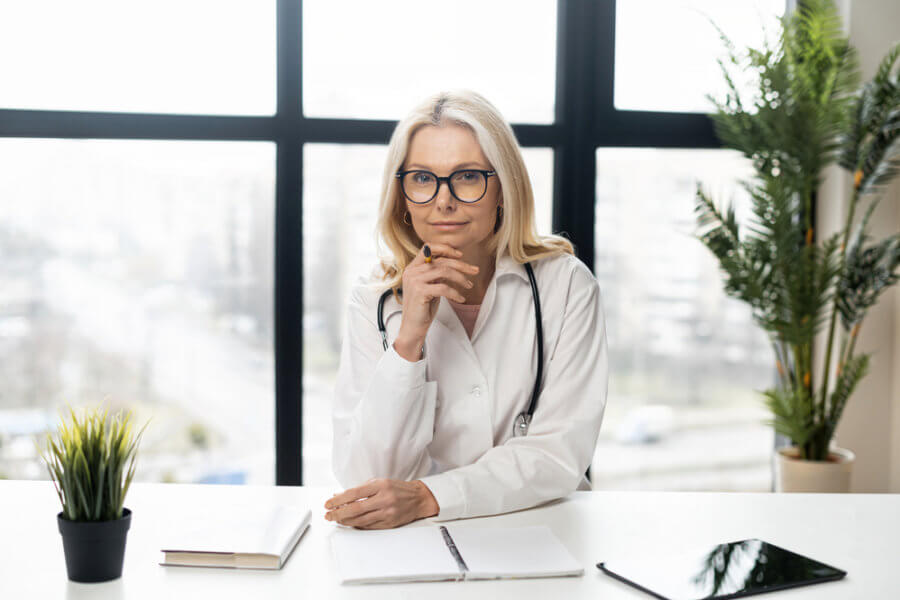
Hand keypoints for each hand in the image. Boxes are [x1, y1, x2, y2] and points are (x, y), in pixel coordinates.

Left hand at [323, 478, 439, 528]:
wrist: (419, 498)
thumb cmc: (397, 488)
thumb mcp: (379, 482)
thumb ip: (360, 489)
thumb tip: (340, 495)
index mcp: (381, 485)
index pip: (354, 494)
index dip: (338, 500)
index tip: (328, 504)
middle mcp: (384, 499)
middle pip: (355, 509)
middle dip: (338, 513)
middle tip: (328, 515)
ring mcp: (387, 512)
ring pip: (360, 520)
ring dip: (345, 521)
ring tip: (336, 520)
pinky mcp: (389, 523)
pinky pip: (368, 526)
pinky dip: (357, 525)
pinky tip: (349, 523)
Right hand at [395, 243, 479, 357]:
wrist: (412, 327)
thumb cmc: (423, 307)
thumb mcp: (431, 285)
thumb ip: (437, 273)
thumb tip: (456, 262)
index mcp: (413, 267)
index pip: (429, 248)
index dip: (446, 249)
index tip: (461, 256)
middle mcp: (412, 271)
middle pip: (441, 260)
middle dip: (461, 265)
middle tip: (475, 270)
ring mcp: (414, 281)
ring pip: (444, 271)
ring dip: (461, 278)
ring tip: (469, 286)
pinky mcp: (419, 292)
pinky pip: (444, 287)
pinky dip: (455, 293)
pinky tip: (461, 298)